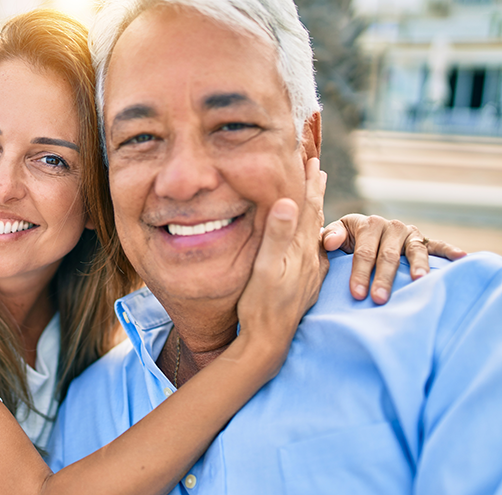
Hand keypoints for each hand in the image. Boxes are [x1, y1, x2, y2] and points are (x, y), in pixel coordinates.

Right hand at [237, 157, 327, 362]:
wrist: (269, 341)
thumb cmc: (261, 305)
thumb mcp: (265, 268)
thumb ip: (277, 235)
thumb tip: (287, 201)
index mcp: (298, 249)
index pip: (306, 208)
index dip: (309, 183)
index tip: (312, 159)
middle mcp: (308, 257)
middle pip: (314, 217)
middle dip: (315, 191)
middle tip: (318, 169)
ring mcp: (309, 272)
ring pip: (314, 234)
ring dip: (314, 212)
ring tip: (314, 198)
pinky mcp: (305, 284)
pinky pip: (312, 251)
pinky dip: (312, 236)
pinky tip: (312, 240)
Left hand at [322, 215, 466, 303]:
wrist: (363, 231)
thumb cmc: (346, 239)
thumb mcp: (335, 234)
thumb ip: (329, 236)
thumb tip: (329, 242)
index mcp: (367, 224)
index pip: (363, 252)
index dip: (360, 273)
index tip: (357, 294)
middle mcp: (390, 226)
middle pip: (387, 256)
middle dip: (383, 278)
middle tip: (379, 299)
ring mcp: (409, 233)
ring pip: (414, 251)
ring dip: (417, 266)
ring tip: (419, 280)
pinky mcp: (423, 239)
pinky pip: (437, 245)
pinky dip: (450, 250)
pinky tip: (462, 257)